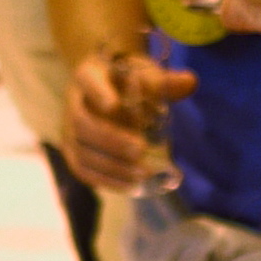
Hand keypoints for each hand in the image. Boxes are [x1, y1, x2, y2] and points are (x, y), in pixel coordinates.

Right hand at [61, 45, 189, 192]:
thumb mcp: (143, 74)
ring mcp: (70, 129)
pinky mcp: (74, 152)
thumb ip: (164, 81)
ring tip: (142, 173)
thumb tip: (190, 82)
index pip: (88, 79)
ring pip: (82, 150)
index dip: (98, 93)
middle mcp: (74, 102)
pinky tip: (131, 186)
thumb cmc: (126, 79)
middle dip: (111, 139)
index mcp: (88, 75)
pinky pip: (83, 169)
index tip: (113, 105)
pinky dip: (106, 180)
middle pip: (83, 123)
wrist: (105, 88)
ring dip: (111, 165)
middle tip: (140, 149)